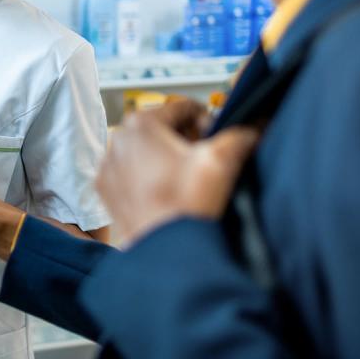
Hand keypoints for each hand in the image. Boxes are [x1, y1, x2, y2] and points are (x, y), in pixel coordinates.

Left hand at [98, 99, 258, 244]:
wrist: (166, 253)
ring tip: (187, 180)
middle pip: (163, 127)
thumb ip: (240, 135)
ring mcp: (109, 165)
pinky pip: (132, 171)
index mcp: (141, 123)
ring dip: (168, 158)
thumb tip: (253, 128)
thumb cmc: (188, 206)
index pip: (184, 106)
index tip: (217, 139)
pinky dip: (149, 176)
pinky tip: (167, 193)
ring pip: (146, 149)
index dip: (208, 121)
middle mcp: (118, 139)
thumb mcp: (223, 160)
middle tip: (204, 161)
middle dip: (187, 140)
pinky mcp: (107, 189)